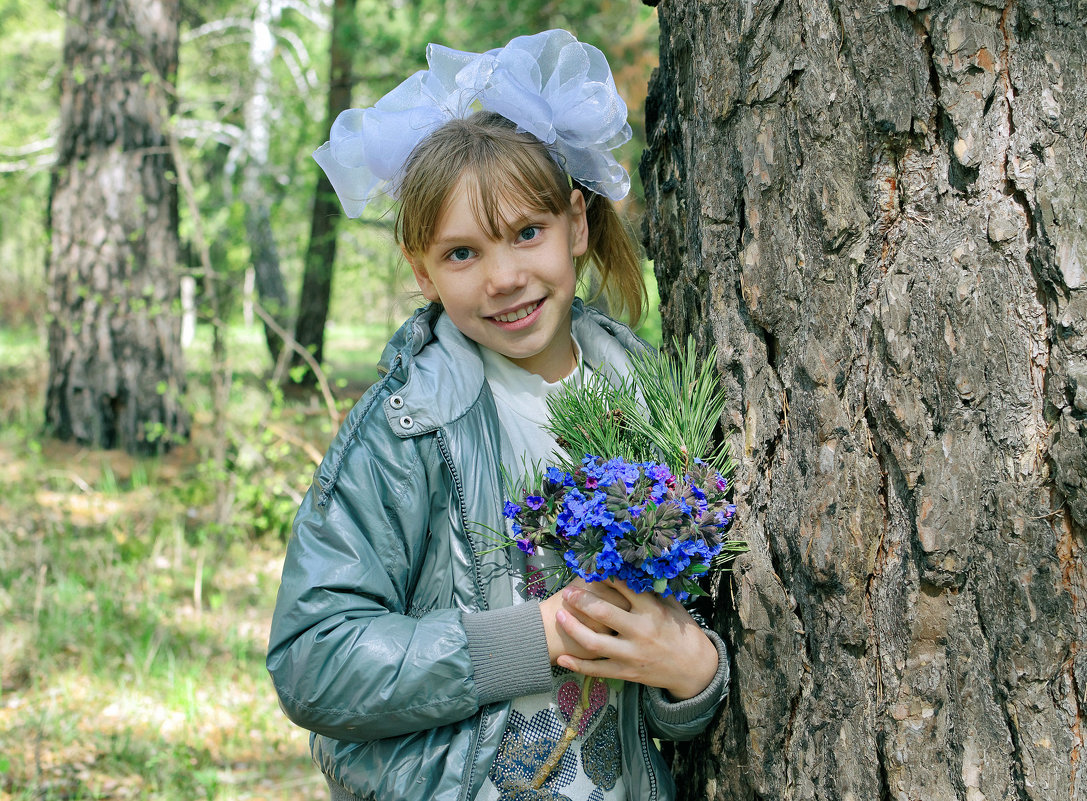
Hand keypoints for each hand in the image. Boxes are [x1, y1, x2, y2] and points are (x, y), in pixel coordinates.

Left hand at [553, 579, 718, 700]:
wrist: (694, 669)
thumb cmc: (681, 631)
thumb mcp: (672, 606)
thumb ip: (652, 589)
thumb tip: (633, 566)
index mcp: (652, 610)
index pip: (623, 587)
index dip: (603, 576)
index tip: (590, 568)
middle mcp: (640, 631)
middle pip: (603, 613)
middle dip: (581, 600)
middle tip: (567, 592)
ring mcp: (632, 654)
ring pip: (594, 642)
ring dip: (573, 628)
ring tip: (559, 616)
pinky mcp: (626, 672)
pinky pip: (597, 669)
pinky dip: (578, 665)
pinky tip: (561, 659)